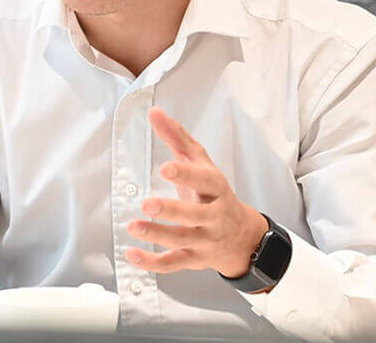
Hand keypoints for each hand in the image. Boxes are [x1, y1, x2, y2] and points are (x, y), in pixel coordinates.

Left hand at [126, 107, 269, 278]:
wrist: (242, 236)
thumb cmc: (215, 194)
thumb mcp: (201, 163)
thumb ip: (177, 137)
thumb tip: (154, 112)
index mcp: (215, 188)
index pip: (204, 180)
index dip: (186, 174)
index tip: (167, 168)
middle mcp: (213, 215)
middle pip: (194, 215)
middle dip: (172, 211)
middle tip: (148, 204)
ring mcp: (204, 239)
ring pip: (182, 240)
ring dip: (157, 235)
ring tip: (134, 227)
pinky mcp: (194, 258)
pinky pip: (173, 263)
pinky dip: (152, 262)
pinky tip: (132, 254)